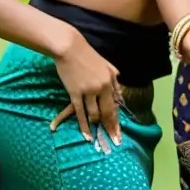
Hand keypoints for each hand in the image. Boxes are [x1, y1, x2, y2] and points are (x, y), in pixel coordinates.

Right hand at [52, 30, 121, 148]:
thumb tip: (119, 88)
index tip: (119, 133)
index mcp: (110, 80)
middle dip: (111, 128)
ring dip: (96, 126)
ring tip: (98, 138)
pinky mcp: (75, 93)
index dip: (117, 121)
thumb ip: (113, 76)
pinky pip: (80, 113)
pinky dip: (83, 126)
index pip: (115, 105)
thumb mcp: (105, 63)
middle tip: (114, 142)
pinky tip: (86, 135)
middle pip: (107, 112)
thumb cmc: (87, 54)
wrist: (70, 48)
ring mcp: (88, 91)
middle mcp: (101, 87)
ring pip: (94, 114)